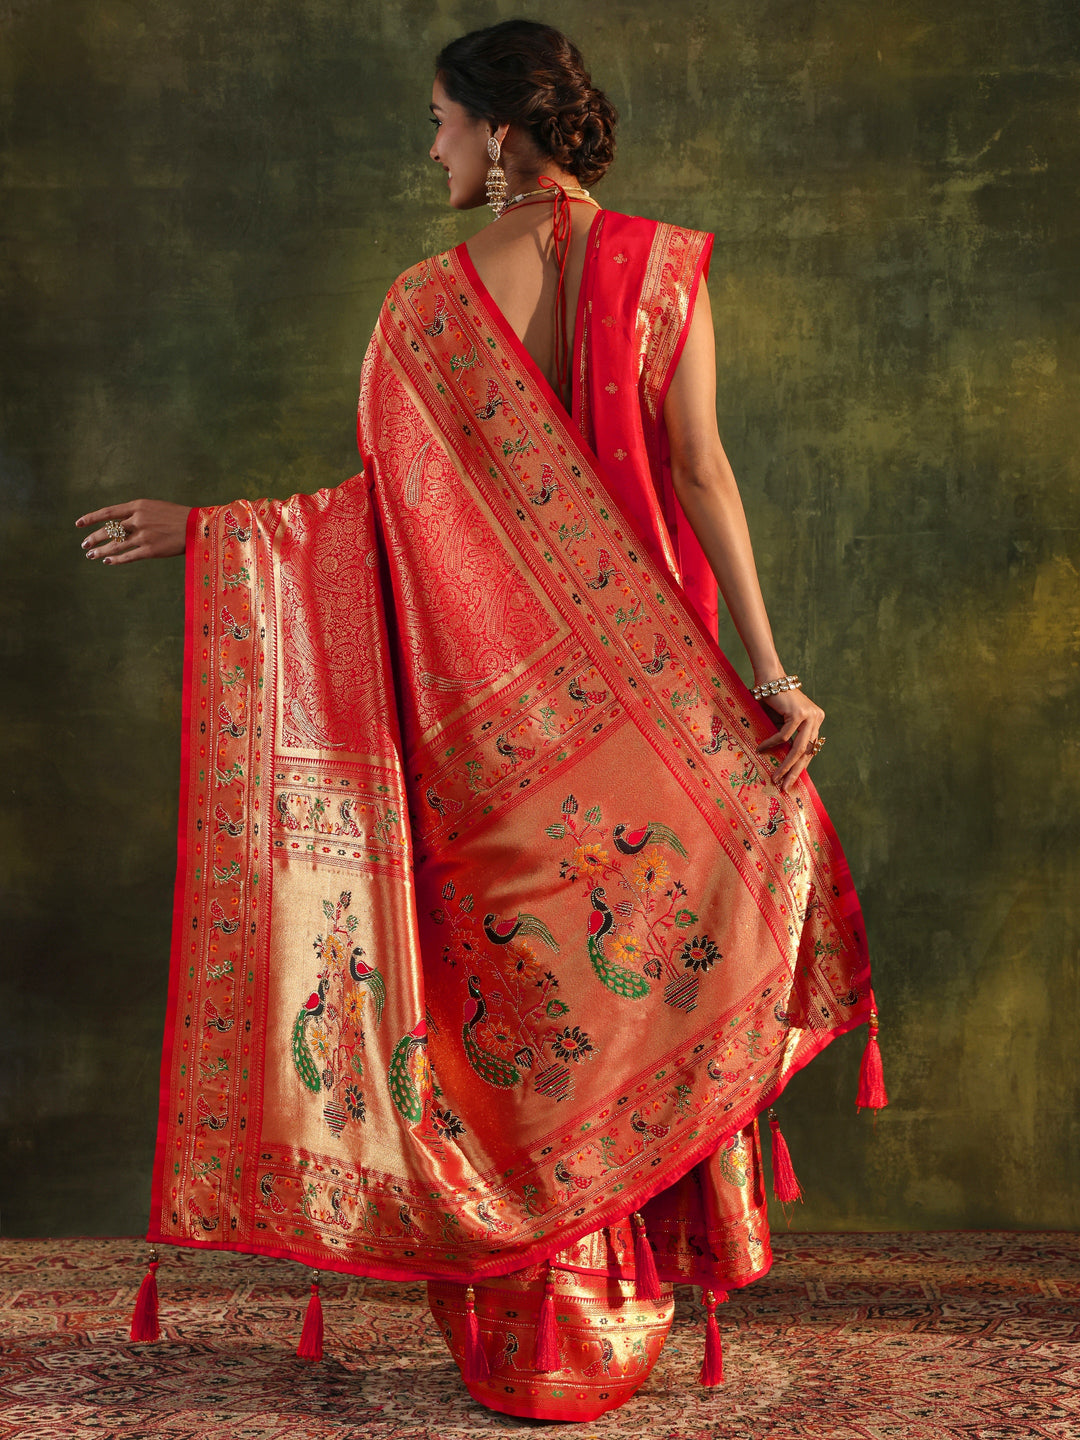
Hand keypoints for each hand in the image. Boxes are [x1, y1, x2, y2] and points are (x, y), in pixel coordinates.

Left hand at [76, 500, 190, 563]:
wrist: (197, 526)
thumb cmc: (178, 517)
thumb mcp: (155, 508)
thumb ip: (138, 515)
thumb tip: (121, 526)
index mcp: (138, 506)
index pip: (108, 512)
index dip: (91, 519)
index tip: (78, 524)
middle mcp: (138, 520)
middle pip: (109, 530)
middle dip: (94, 538)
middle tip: (84, 545)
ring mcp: (143, 536)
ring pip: (115, 545)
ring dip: (101, 551)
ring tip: (91, 556)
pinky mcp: (150, 550)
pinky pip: (128, 556)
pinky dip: (116, 560)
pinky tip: (108, 562)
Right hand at [755, 686, 824, 792]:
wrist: (769, 678)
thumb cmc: (773, 700)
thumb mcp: (783, 722)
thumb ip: (788, 738)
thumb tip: (783, 763)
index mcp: (816, 721)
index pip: (811, 749)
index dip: (801, 766)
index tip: (791, 780)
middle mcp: (817, 718)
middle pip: (807, 752)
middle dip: (795, 772)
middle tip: (785, 786)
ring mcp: (809, 715)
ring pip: (798, 748)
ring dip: (786, 765)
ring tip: (776, 777)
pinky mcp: (798, 713)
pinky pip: (784, 735)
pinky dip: (771, 744)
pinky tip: (761, 749)